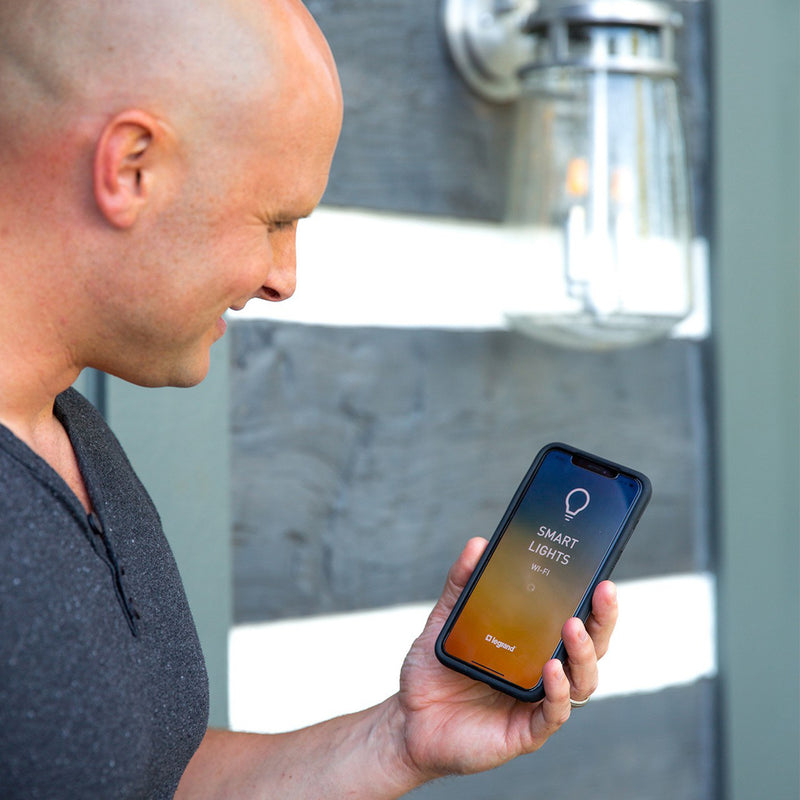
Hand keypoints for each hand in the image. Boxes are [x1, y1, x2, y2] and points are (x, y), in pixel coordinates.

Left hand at [394, 537, 617, 780]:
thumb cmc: (434, 670)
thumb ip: (462, 583)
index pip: (577, 619)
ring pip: (582, 681)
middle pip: (591, 647)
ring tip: (572, 626)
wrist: (407, 719)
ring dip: (583, 653)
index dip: (594, 600)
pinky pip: (554, 713)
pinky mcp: (526, 731)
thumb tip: (479, 545)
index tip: (600, 572)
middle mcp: (543, 671)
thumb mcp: (445, 619)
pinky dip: (558, 691)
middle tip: (603, 591)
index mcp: (532, 643)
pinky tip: (551, 668)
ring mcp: (538, 702)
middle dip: (603, 619)